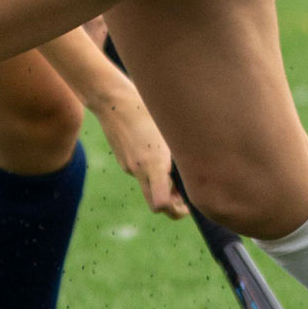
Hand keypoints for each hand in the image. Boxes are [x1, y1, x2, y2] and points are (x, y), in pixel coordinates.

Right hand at [91, 77, 186, 217]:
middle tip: (185, 194)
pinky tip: (156, 150)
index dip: (177, 209)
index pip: (162, 204)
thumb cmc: (145, 106)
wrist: (110, 99)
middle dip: (171, 205)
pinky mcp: (123, 160)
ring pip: (148, 188)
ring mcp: (129, 166)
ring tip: (174, 166)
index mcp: (154, 163)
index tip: (189, 202)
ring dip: (162, 186)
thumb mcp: (168, 128)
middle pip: (156, 205)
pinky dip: (150, 171)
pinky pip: (140, 174)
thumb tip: (197, 168)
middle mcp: (139, 169)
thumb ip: (179, 151)